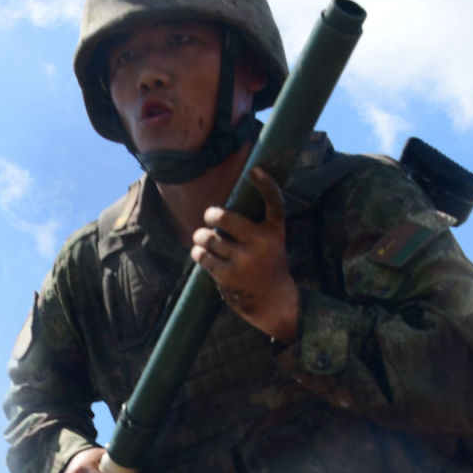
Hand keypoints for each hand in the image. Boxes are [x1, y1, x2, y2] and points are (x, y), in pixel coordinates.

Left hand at [190, 168, 299, 341]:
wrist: (274, 302)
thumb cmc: (267, 264)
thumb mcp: (271, 241)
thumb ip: (254, 224)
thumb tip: (222, 207)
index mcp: (275, 231)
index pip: (274, 203)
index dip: (266, 185)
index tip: (255, 170)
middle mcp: (262, 243)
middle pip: (225, 218)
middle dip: (211, 215)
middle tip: (210, 216)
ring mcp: (245, 261)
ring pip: (209, 238)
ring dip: (201, 237)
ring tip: (203, 238)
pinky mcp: (229, 276)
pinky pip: (203, 256)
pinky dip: (198, 252)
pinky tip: (200, 252)